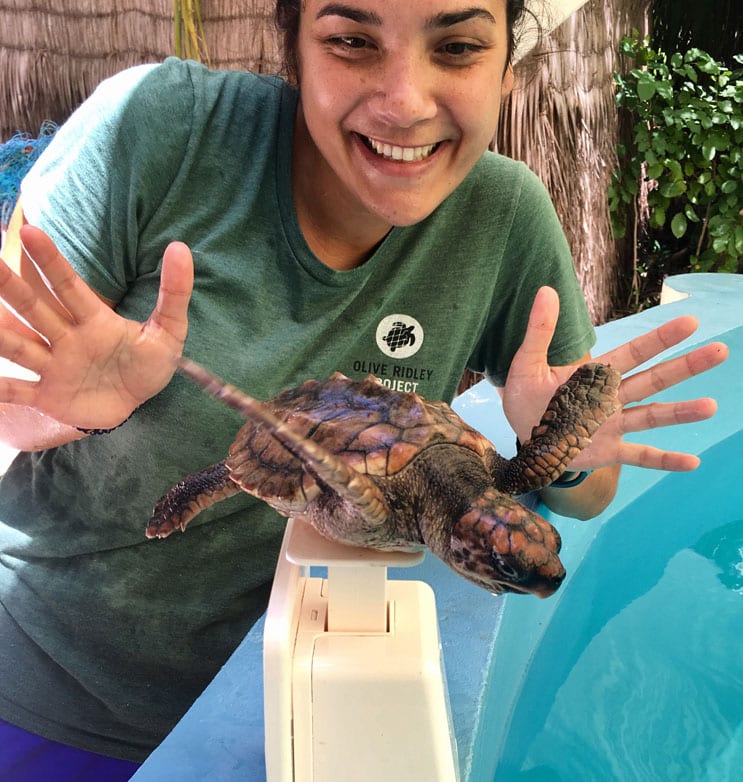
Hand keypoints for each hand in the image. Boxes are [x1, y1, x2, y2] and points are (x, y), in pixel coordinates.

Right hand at [0, 225, 192, 428]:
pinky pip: (17, 392)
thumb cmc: (147, 364)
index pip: (69, 285)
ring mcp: (53, 367)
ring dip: (0, 335)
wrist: (136, 405)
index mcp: (94, 320)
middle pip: (34, 309)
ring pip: (19, 347)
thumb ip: (174, 292)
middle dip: (12, 287)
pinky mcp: (47, 396)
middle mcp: (66, 339)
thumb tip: (180, 247)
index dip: (51, 261)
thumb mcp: (168, 330)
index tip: (30, 231)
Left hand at [503, 286, 727, 472]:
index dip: (659, 339)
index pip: (633, 353)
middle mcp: (611, 398)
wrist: (523, 437)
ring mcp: (613, 425)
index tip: (690, 322)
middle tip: (719, 351)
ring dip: (679, 412)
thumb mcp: (527, 364)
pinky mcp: (608, 451)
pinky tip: (692, 462)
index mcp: (595, 375)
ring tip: (710, 406)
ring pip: (651, 415)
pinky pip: (640, 456)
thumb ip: (540, 331)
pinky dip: (664, 459)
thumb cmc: (525, 397)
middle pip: (653, 379)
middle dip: (684, 367)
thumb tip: (546, 290)